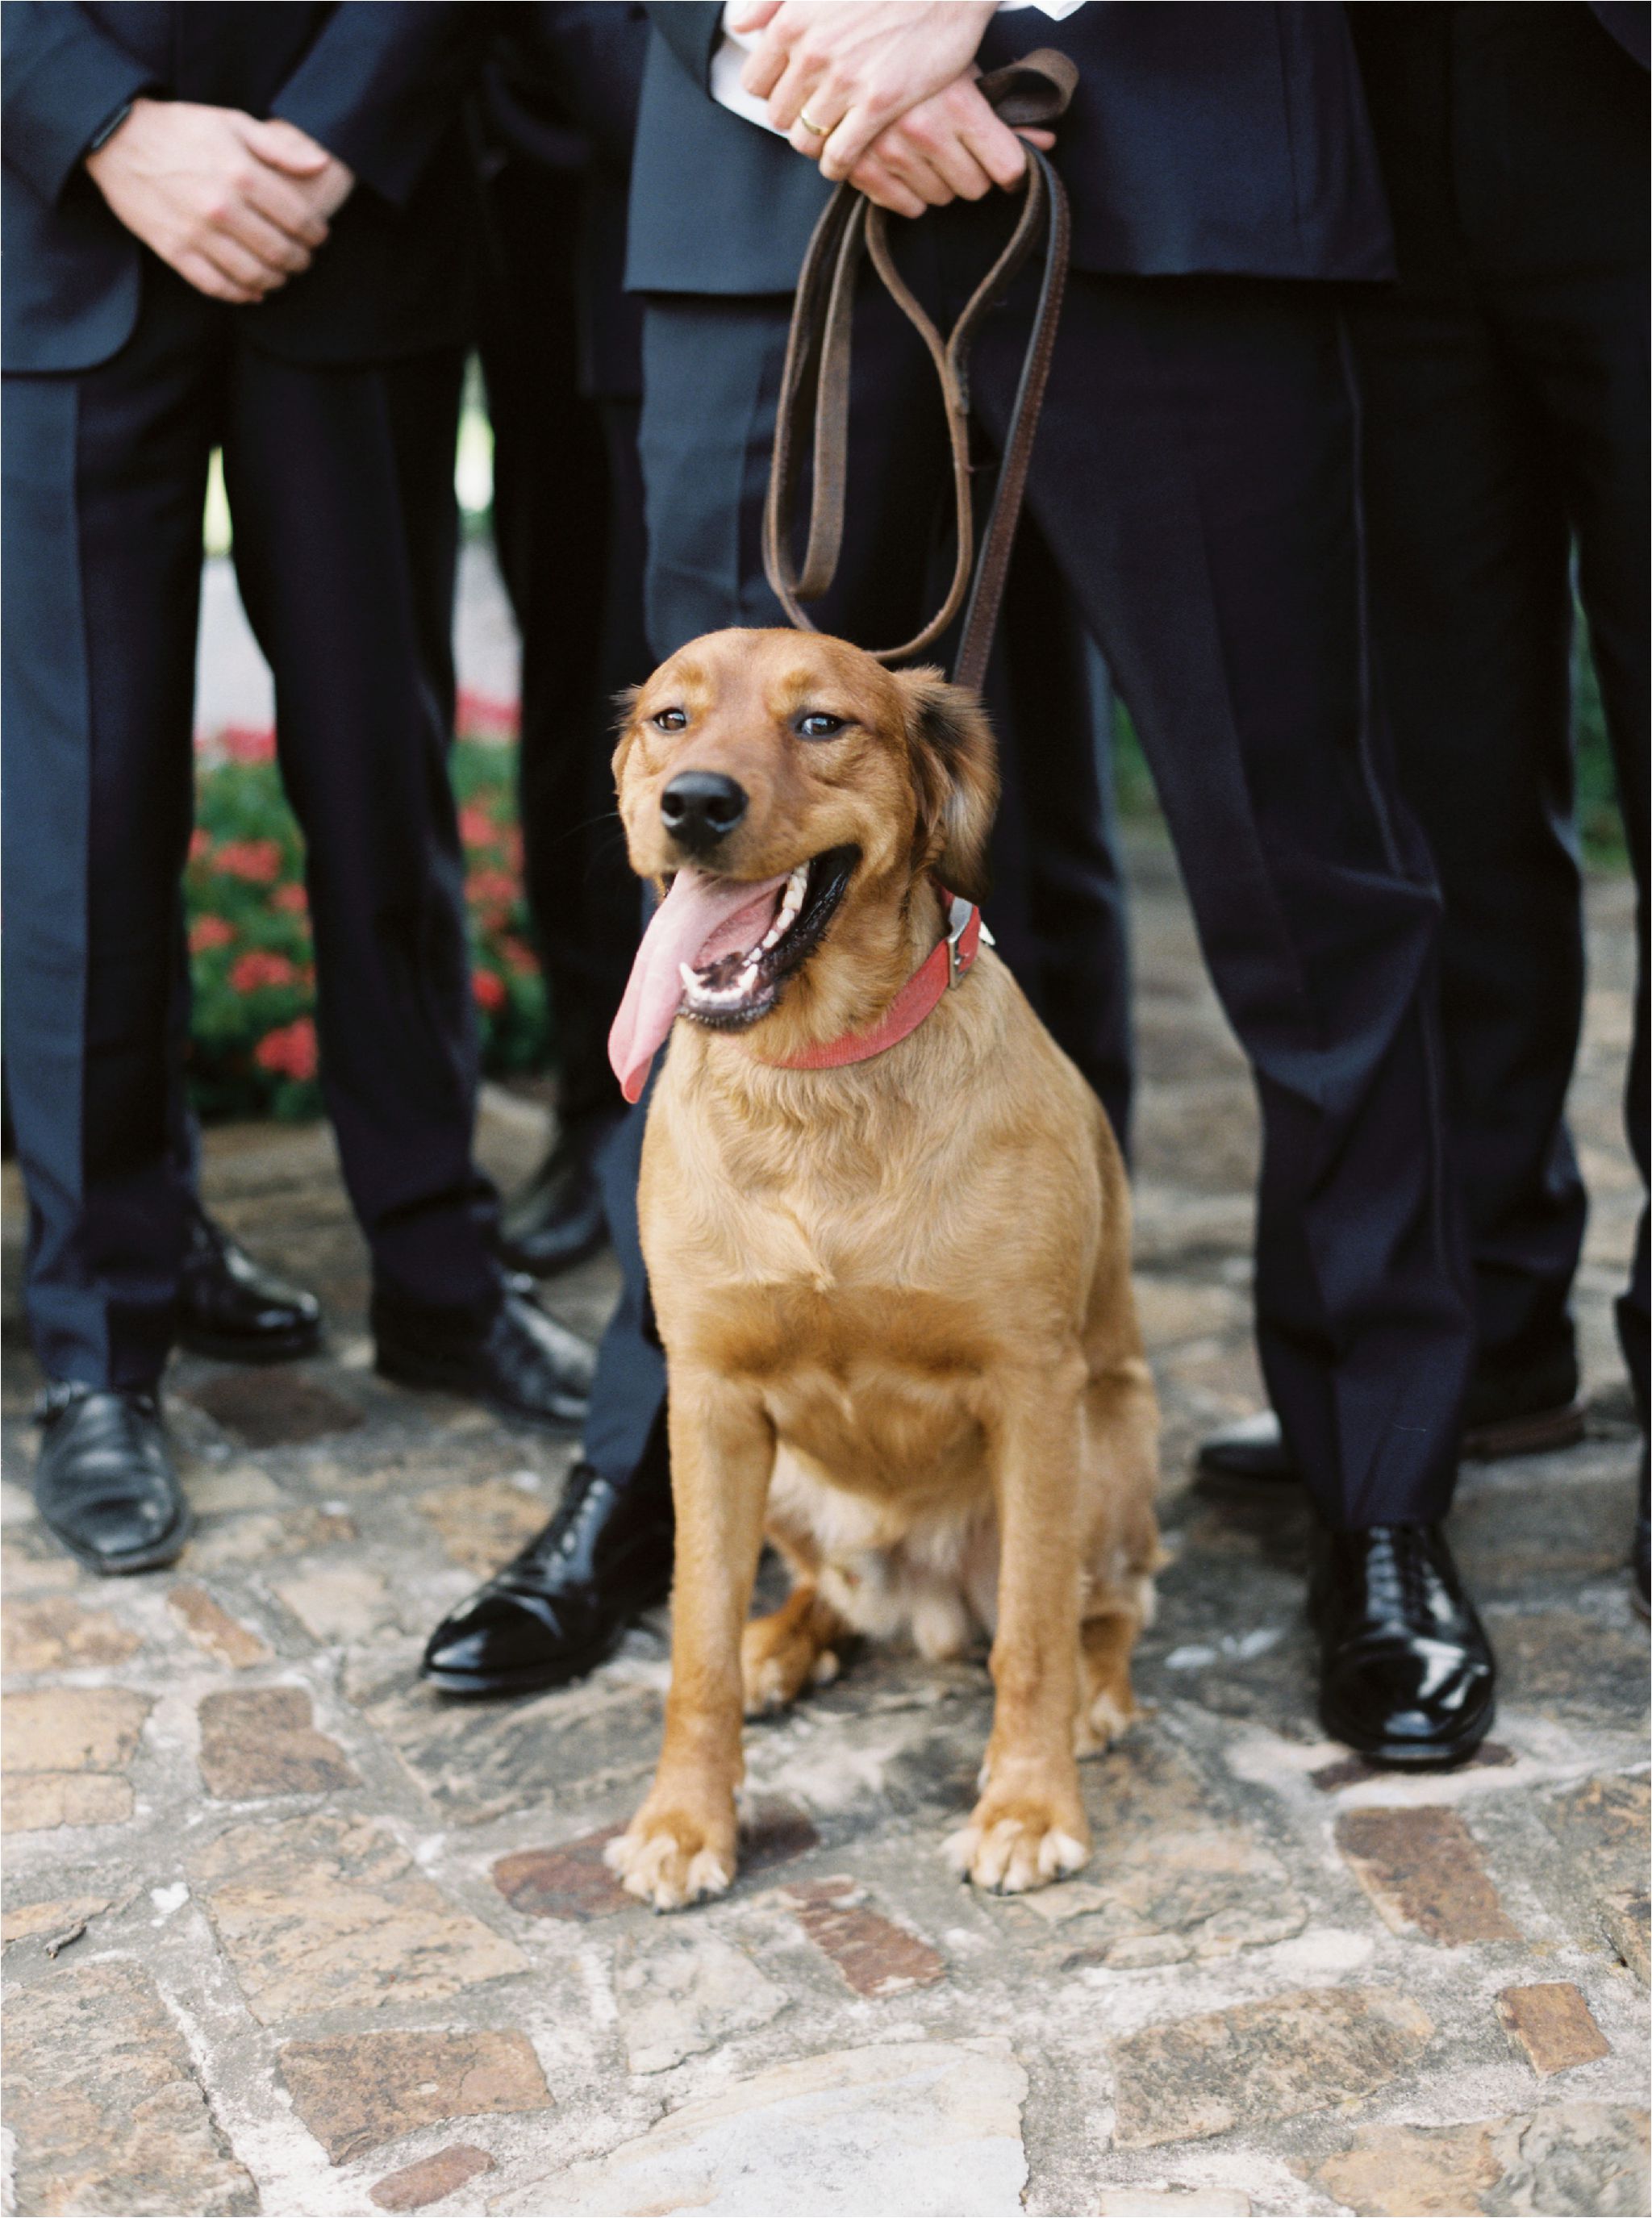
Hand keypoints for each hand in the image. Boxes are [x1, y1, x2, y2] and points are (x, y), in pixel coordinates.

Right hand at [85, 98, 352, 303]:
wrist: (118, 139)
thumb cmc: (182, 128)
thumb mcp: (232, 122)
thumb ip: (280, 147)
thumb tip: (323, 164)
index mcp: (242, 174)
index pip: (299, 219)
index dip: (316, 234)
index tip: (319, 237)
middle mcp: (222, 208)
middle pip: (280, 252)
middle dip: (301, 260)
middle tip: (304, 259)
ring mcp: (197, 233)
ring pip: (254, 276)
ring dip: (276, 280)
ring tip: (282, 274)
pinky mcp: (175, 252)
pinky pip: (217, 287)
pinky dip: (242, 295)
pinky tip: (254, 291)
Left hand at [733, 0, 996, 175]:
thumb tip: (740, 24)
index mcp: (792, 22)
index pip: (757, 83)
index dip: (773, 92)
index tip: (792, 93)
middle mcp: (812, 52)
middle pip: (780, 115)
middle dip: (795, 119)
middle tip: (816, 117)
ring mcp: (845, 80)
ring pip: (806, 139)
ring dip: (817, 144)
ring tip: (832, 138)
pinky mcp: (879, 103)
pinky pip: (840, 155)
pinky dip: (837, 164)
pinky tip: (845, 161)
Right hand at [848, 78, 1054, 216]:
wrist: (850, 50)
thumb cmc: (918, 58)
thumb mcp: (966, 74)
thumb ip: (1007, 114)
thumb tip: (1047, 143)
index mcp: (957, 102)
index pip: (1008, 167)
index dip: (1011, 171)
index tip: (1005, 168)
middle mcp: (924, 129)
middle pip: (975, 187)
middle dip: (972, 173)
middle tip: (958, 150)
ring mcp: (890, 151)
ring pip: (941, 199)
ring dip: (940, 182)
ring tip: (928, 152)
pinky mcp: (862, 169)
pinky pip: (907, 208)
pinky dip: (910, 195)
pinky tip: (906, 168)